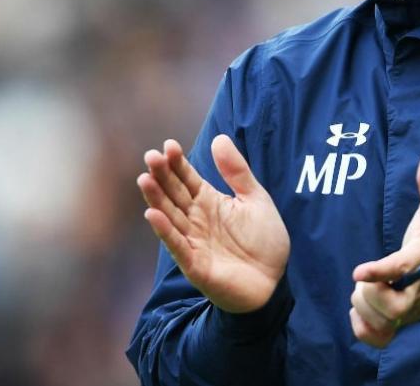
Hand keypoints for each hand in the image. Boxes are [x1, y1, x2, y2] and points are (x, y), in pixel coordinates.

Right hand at [137, 134, 289, 312]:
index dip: (177, 163)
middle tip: (150, 156)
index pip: (187, 178)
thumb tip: (219, 137)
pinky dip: (165, 232)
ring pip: (170, 217)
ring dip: (156, 200)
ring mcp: (193, 241)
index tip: (168, 145)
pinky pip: (178, 246)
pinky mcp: (195, 265)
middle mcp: (196, 219)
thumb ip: (237, 172)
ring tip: (145, 179)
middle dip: (161, 176)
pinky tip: (153, 215)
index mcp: (209, 202)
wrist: (274, 282)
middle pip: (174, 194)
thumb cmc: (264, 241)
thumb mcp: (256, 199)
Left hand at [349, 153, 419, 347]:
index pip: (400, 270)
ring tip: (369, 289)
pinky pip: (374, 338)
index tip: (359, 271)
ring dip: (364, 306)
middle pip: (389, 306)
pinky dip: (362, 327)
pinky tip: (362, 310)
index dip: (379, 272)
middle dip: (370, 292)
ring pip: (377, 321)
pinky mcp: (398, 326)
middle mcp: (416, 293)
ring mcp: (407, 314)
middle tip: (367, 278)